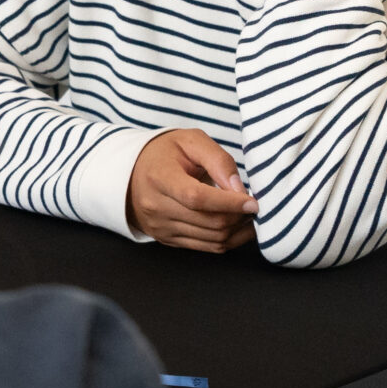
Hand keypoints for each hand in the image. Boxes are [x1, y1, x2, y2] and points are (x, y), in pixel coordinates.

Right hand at [127, 130, 257, 252]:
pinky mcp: (167, 239)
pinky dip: (228, 239)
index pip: (197, 198)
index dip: (229, 203)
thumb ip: (218, 160)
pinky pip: (207, 247)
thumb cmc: (165, 153)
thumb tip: (239, 190)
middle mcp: (156, 207)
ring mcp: (161, 227)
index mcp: (159, 177)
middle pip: (209, 221)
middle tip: (255, 205)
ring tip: (248, 214)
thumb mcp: (191, 141)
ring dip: (238, 229)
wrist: (131, 172)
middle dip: (239, 216)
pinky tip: (238, 226)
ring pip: (212, 238)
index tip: (253, 201)